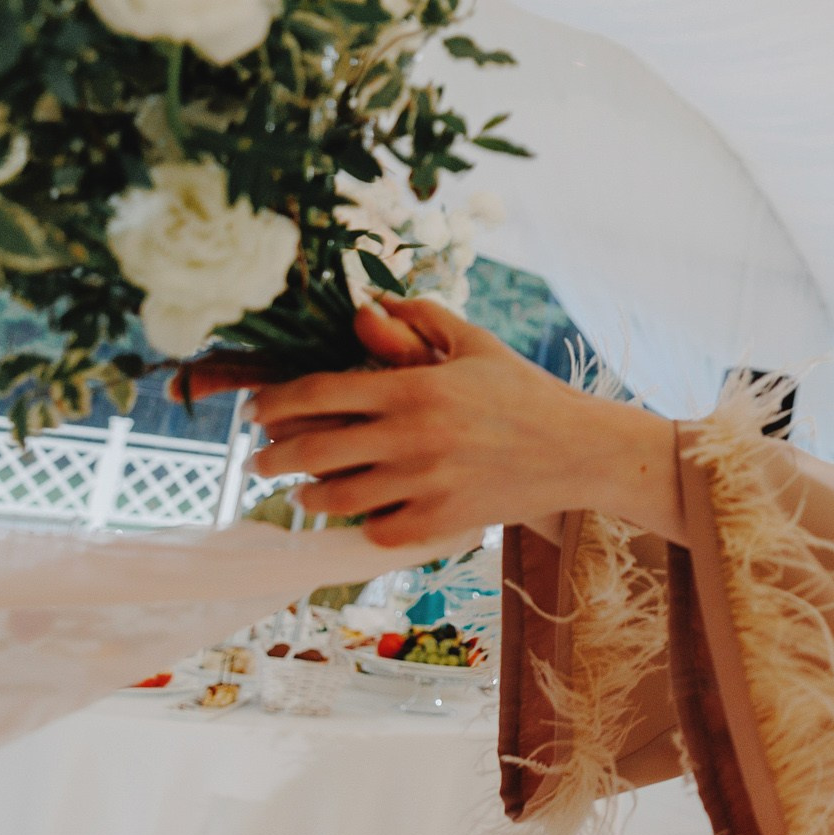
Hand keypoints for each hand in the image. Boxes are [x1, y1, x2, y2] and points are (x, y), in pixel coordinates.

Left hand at [246, 300, 682, 547]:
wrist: (578, 449)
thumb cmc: (526, 391)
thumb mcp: (476, 344)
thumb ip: (421, 320)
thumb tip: (370, 304)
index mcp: (413, 387)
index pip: (318, 394)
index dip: (274, 403)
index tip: (255, 411)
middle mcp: (411, 436)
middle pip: (313, 450)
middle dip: (271, 456)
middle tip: (258, 459)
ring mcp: (424, 482)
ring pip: (336, 497)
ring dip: (307, 496)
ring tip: (301, 493)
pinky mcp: (442, 521)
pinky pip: (378, 530)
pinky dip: (362, 525)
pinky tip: (359, 516)